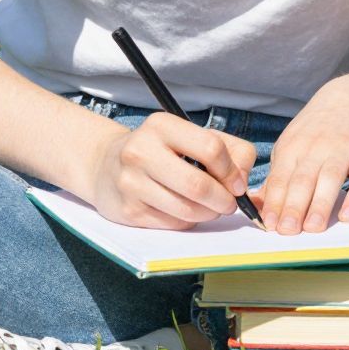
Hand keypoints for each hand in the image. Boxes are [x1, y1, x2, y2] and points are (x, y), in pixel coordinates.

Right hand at [89, 113, 254, 228]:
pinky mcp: (128, 211)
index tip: (237, 184)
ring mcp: (131, 183)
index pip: (211, 149)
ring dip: (209, 214)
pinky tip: (187, 211)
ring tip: (211, 207)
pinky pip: (172, 223)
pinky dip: (189, 221)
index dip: (231, 171)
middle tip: (230, 204)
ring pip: (187, 209)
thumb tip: (242, 182)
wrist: (106, 166)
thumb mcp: (192, 137)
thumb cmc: (161, 151)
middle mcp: (141, 151)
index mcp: (162, 126)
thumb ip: (231, 151)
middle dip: (223, 200)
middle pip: (198, 185)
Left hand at [253, 74, 348, 234]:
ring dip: (320, 204)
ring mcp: (344, 149)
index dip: (275, 203)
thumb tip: (258, 207)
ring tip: (313, 228)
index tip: (270, 226)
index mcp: (293, 147)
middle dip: (294, 206)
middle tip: (288, 231)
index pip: (281, 179)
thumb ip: (277, 178)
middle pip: (303, 180)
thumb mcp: (291, 146)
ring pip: (330, 178)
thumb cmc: (315, 130)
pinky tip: (347, 215)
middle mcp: (317, 147)